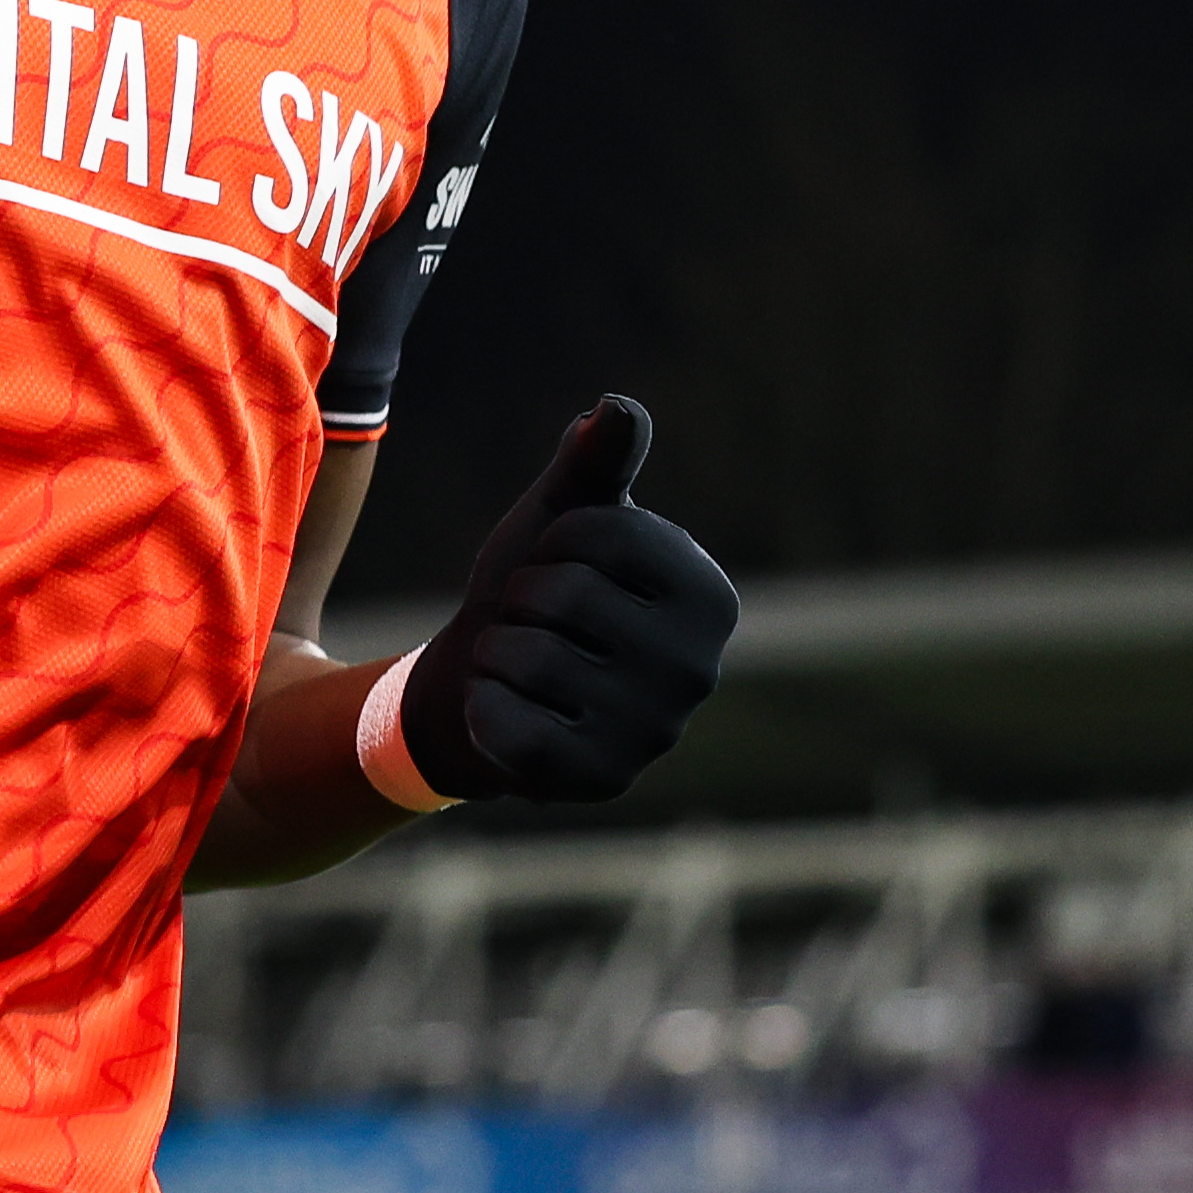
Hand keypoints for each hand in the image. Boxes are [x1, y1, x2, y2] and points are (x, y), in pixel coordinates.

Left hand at [398, 398, 737, 803]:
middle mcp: (699, 670)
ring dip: (498, 653)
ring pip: (527, 658)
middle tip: (536, 628)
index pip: (599, 533)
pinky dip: (485, 710)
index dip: (552, 543)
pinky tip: (508, 715)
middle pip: (560, 595)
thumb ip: (593, 466)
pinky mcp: (597, 784)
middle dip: (520, 601)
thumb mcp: (559, 520)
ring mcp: (653, 734)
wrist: (485, 686)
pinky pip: (508, 725)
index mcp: (707, 595)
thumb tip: (619, 408)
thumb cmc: (535, 592)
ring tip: (521, 669)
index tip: (560, 570)